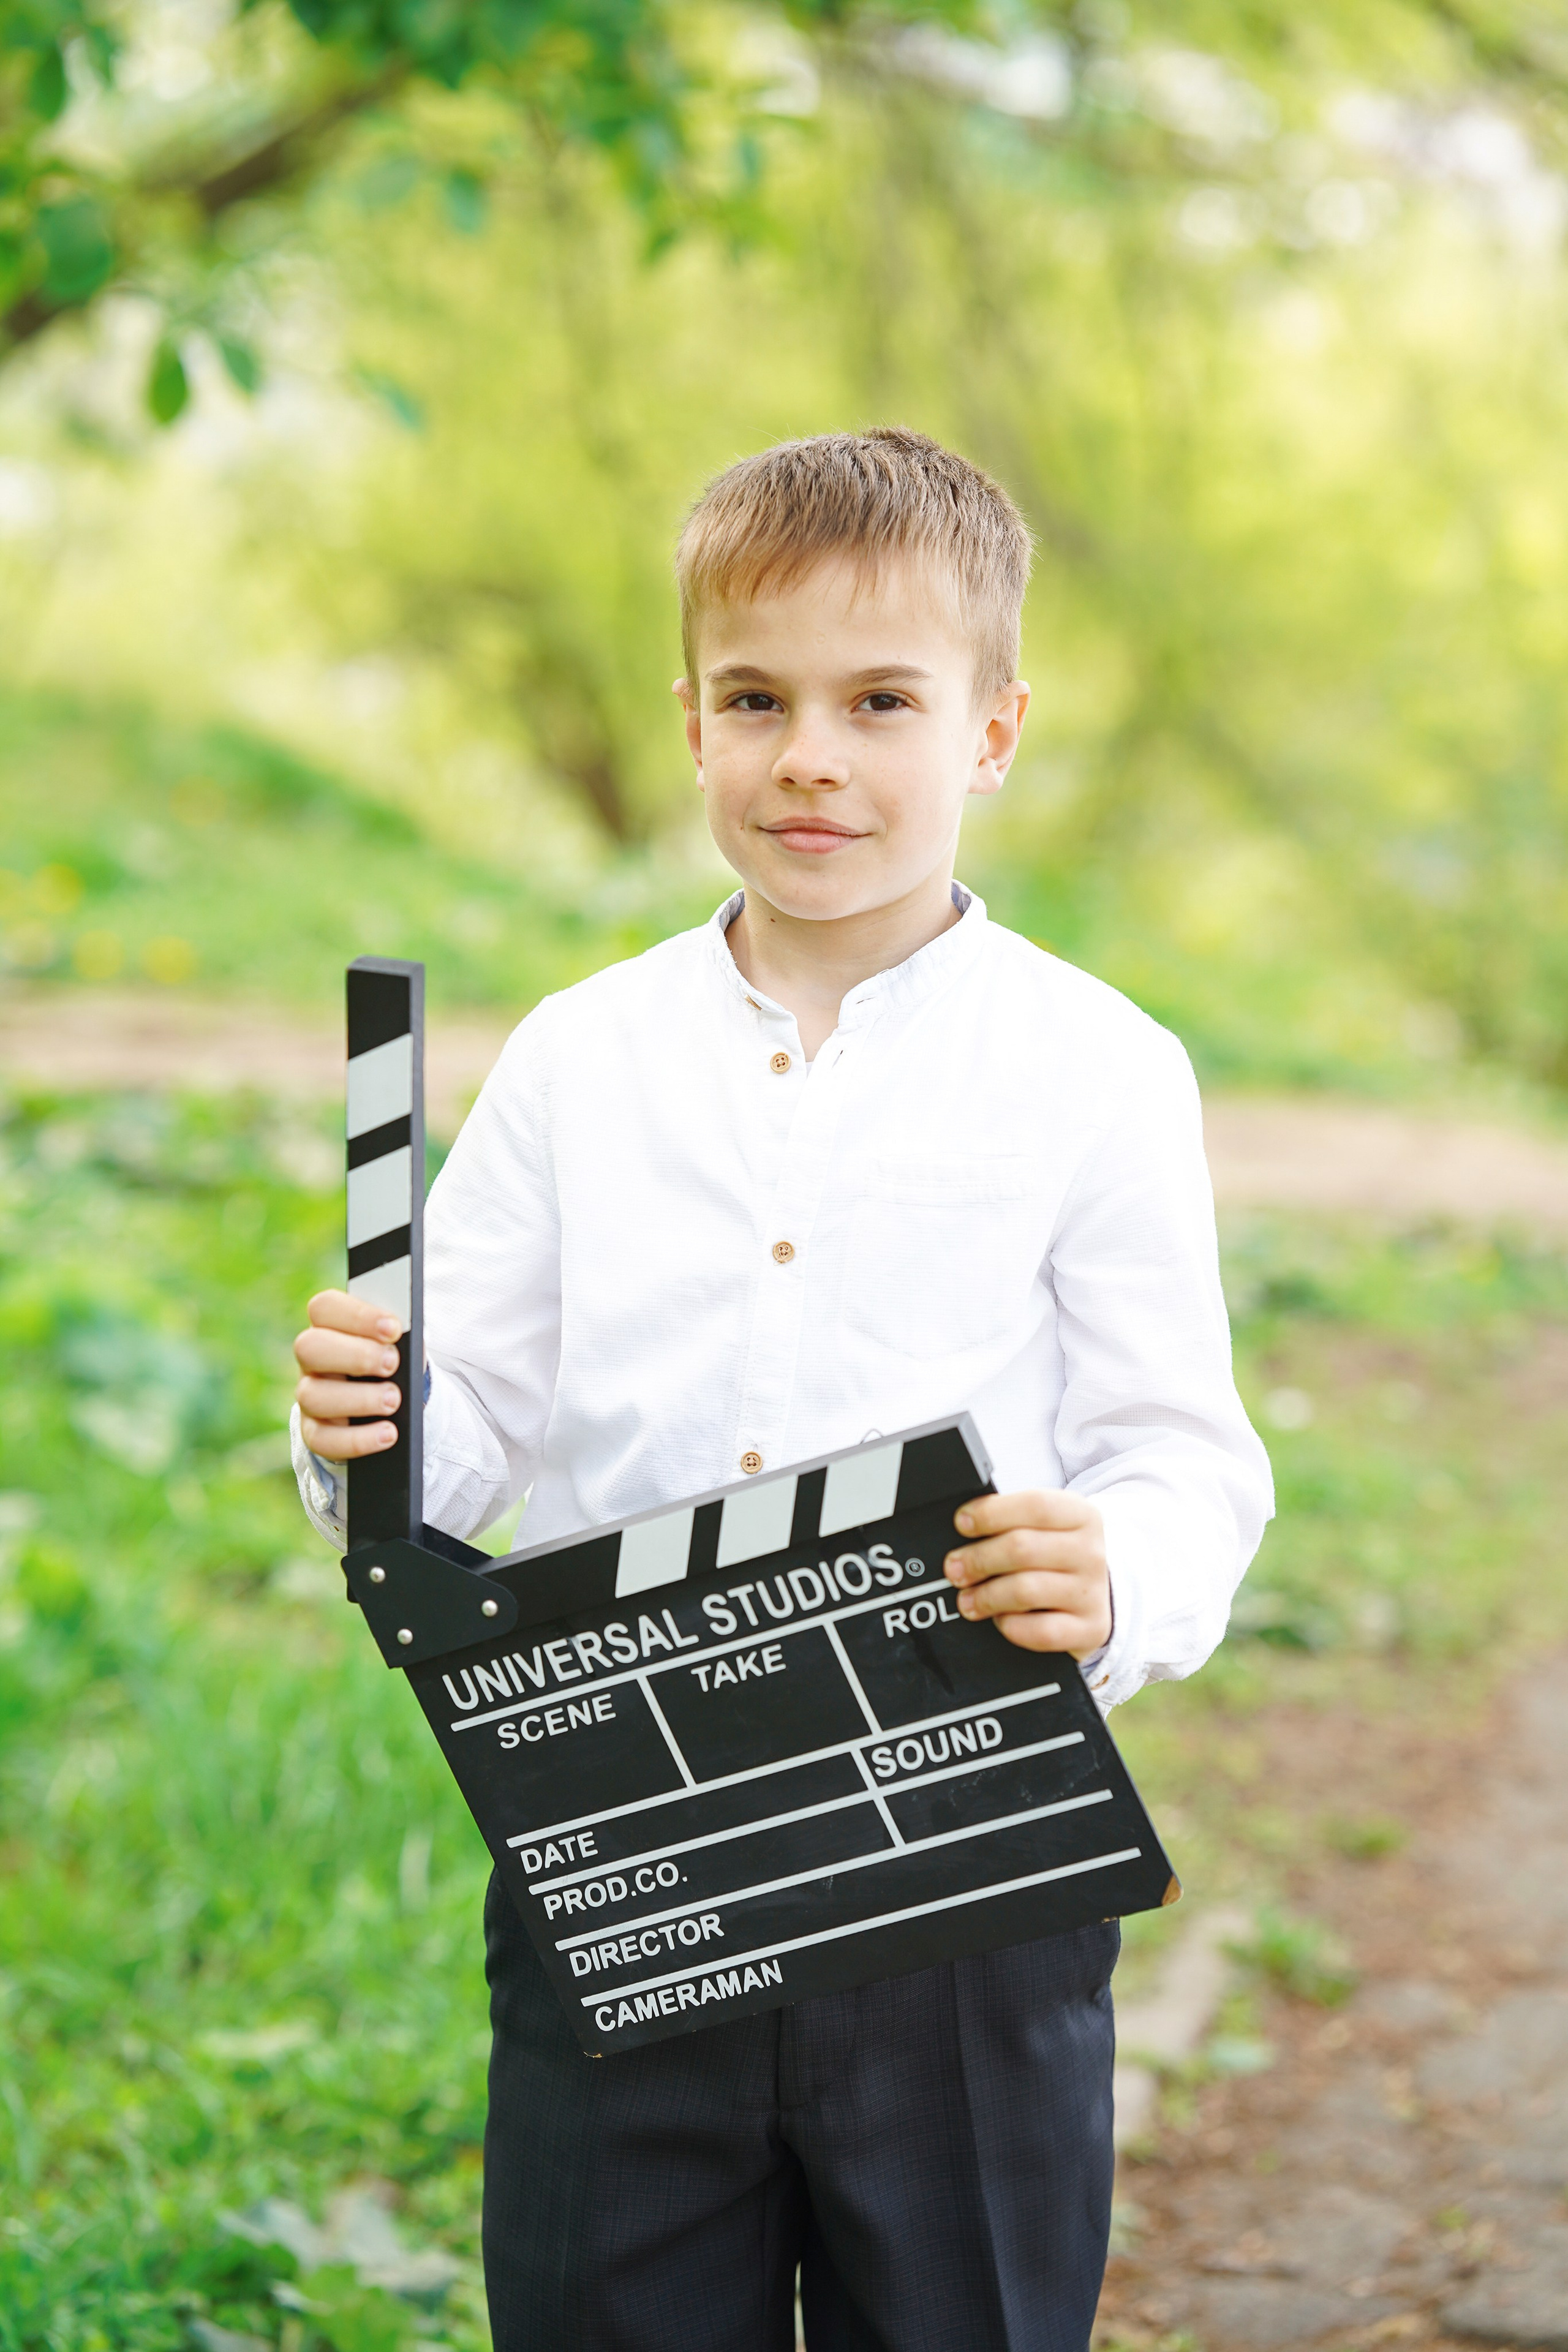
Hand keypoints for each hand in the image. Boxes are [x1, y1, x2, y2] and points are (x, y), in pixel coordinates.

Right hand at [293, 1290, 403, 1460]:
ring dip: (359, 1398)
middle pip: (309, 1347)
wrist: (391, 1405)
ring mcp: (310, 1395)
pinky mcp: (315, 1432)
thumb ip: (401, 1335)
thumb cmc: (394, 1363)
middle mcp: (313, 1359)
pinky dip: (358, 1439)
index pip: (325, 1308)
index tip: (393, 1328)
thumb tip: (410, 1337)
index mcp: (331, 1326)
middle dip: (355, 1355)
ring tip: (394, 1400)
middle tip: (391, 1364)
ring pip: (313, 1396)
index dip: (357, 1316)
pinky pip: (322, 1440)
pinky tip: (388, 1434)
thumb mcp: (402, 1343)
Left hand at [943, 1489, 1111, 1657]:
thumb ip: (1010, 1520)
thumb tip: (965, 1524)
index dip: (991, 1513)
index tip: (962, 1523)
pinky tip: (1001, 1619)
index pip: (1035, 1506)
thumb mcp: (1043, 1527)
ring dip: (986, 1596)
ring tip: (967, 1600)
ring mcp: (1092, 1593)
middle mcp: (1091, 1552)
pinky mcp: (1090, 1629)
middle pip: (1023, 1549)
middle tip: (953, 1568)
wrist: (1091, 1596)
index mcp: (1081, 1515)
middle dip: (978, 1559)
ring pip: (1025, 1591)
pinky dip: (1010, 1626)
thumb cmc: (1054, 1557)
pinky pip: (1039, 1631)